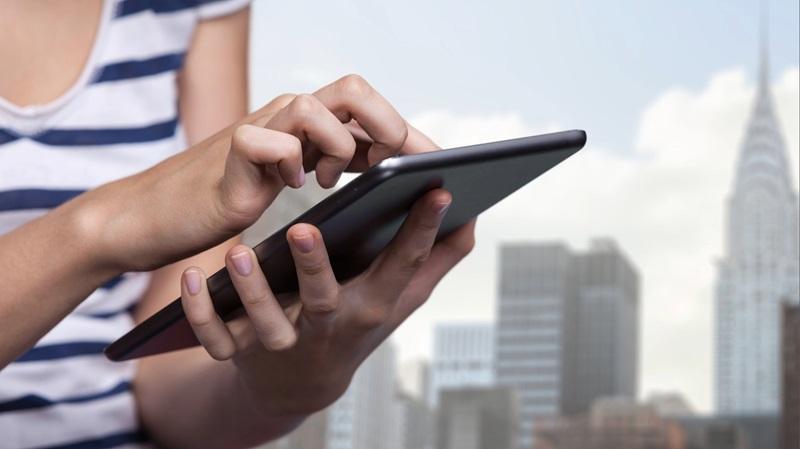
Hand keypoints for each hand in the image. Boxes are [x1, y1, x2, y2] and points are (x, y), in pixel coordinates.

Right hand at [81, 75, 429, 271]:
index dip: (408, 133)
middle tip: (393, 164)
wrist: (159, 214)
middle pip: (352, 89)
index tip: (440, 164)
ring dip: (335, 145)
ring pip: (312, 105)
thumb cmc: (230, 196)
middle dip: (386, 125)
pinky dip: (285, 162)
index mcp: (308, 124)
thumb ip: (337, 165)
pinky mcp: (229, 154)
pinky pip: (264, 139)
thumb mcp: (295, 178)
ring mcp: (258, 130)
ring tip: (326, 179)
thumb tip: (394, 172)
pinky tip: (287, 185)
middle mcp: (287, 117)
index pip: (369, 110)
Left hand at [179, 188, 475, 416]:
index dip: (422, 230)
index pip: (402, 266)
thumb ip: (435, 259)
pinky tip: (189, 277)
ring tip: (238, 254)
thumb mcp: (400, 299)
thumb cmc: (356, 324)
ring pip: (266, 322)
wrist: (301, 384)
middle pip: (324, 300)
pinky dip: (199, 314)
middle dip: (315, 269)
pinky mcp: (242, 350)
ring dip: (251, 292)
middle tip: (304, 230)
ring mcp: (284, 341)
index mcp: (371, 304)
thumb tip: (472, 217)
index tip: (437, 188)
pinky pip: (215, 338)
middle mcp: (329, 325)